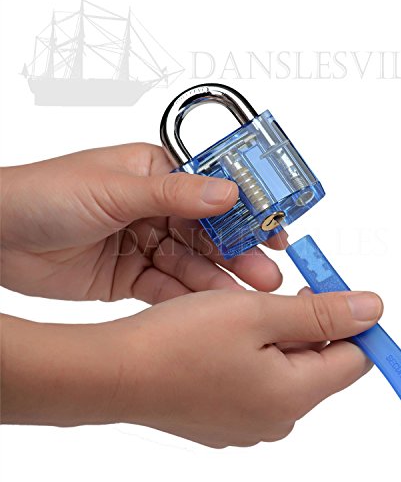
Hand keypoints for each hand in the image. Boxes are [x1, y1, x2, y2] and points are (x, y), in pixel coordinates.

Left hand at [0, 143, 286, 301]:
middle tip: (268, 271)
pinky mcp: (133, 275)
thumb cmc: (44, 195)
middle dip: (239, 252)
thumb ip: (173, 194)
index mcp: (156, 174)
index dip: (245, 210)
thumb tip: (227, 193)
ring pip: (193, 263)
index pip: (211, 191)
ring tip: (250, 293)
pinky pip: (169, 286)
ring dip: (220, 278)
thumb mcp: (113, 189)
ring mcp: (146, 243)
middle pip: (208, 232)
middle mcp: (156, 208)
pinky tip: (211, 307)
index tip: (274, 228)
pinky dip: (189, 297)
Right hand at [1, 289, 382, 447]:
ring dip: (277, 337)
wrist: (115, 373)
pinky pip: (255, 382)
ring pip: (285, 370)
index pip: (355, 359)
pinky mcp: (222, 418)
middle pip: (318, 364)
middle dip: (309, 324)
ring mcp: (247, 423)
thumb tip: (373, 309)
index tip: (332, 289)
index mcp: (294, 396)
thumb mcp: (259, 313)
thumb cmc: (180, 340)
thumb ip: (321, 313)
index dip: (351, 321)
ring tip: (244, 311)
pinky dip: (253, 355)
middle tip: (280, 291)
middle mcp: (276, 419)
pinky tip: (223, 337)